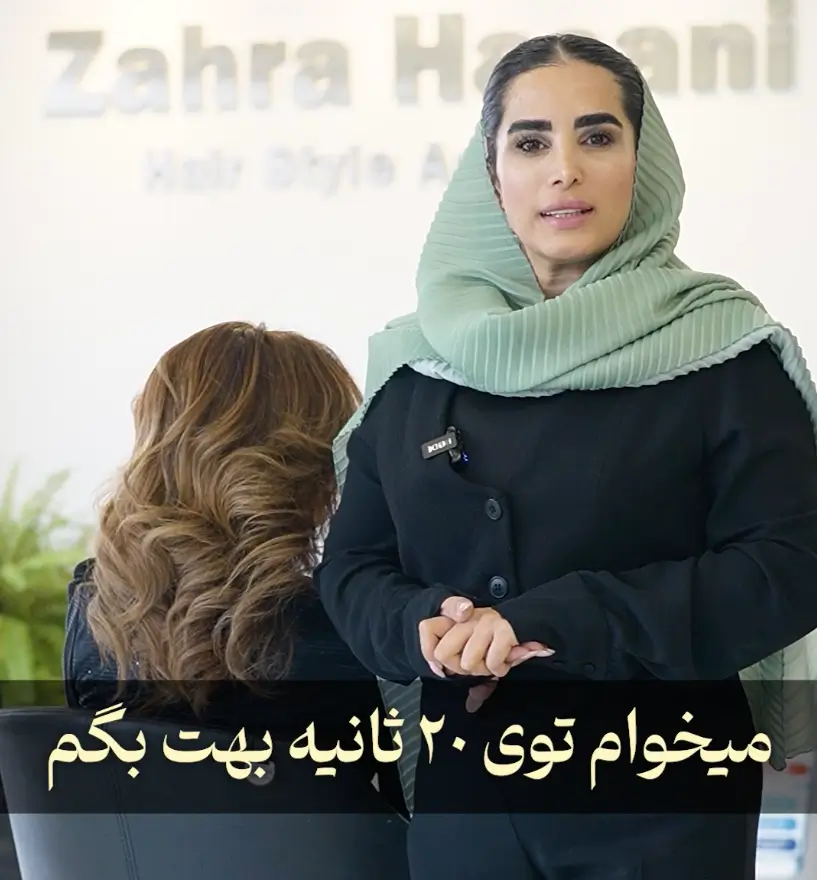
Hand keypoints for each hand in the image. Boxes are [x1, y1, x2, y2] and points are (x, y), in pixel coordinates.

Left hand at [435, 609, 552, 677]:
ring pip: (468, 663)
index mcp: (457, 619)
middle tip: (476, 665)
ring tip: (494, 661)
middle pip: (443, 653)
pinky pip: (492, 663)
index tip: (444, 667)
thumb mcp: (473, 639)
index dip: (430, 652)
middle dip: (460, 668)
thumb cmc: (498, 636)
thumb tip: (436, 669)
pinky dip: (500, 669)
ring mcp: (485, 622)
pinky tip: (506, 661)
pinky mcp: (504, 630)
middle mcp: (468, 618)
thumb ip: (453, 652)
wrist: (533, 616)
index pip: (426, 628)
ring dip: (484, 670)